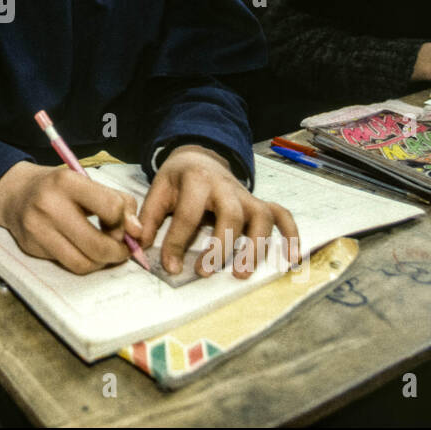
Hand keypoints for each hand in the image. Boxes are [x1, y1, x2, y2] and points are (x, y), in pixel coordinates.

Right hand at [0, 161, 143, 273]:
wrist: (14, 193)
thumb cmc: (58, 187)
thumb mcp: (86, 182)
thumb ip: (118, 201)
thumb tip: (136, 232)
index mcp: (67, 182)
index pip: (111, 208)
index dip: (124, 222)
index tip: (125, 224)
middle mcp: (49, 205)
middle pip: (98, 245)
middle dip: (119, 252)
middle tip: (123, 248)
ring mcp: (38, 229)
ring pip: (83, 263)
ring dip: (102, 262)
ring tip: (105, 251)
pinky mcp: (32, 247)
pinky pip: (67, 265)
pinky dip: (83, 262)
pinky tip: (84, 250)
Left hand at [138, 144, 300, 278]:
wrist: (200, 156)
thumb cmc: (178, 179)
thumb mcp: (158, 190)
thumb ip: (148, 217)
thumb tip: (139, 244)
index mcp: (196, 180)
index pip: (188, 214)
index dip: (178, 242)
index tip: (170, 266)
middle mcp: (226, 187)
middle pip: (231, 216)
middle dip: (220, 246)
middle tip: (205, 272)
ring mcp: (247, 195)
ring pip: (261, 218)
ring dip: (255, 246)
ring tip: (240, 273)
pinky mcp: (259, 203)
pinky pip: (283, 216)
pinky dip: (292, 236)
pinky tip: (291, 260)